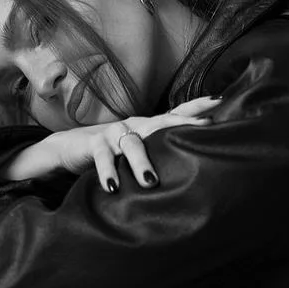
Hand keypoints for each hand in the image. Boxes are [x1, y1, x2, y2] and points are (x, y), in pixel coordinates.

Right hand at [2, 96, 221, 189]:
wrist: (69, 150)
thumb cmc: (113, 156)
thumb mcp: (138, 156)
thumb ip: (159, 158)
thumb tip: (192, 171)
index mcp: (148, 128)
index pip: (176, 114)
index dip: (197, 107)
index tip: (219, 100)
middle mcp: (135, 126)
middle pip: (163, 122)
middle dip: (185, 124)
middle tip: (204, 128)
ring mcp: (115, 133)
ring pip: (133, 145)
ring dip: (141, 163)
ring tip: (150, 182)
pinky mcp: (94, 144)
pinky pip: (103, 158)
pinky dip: (108, 172)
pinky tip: (113, 187)